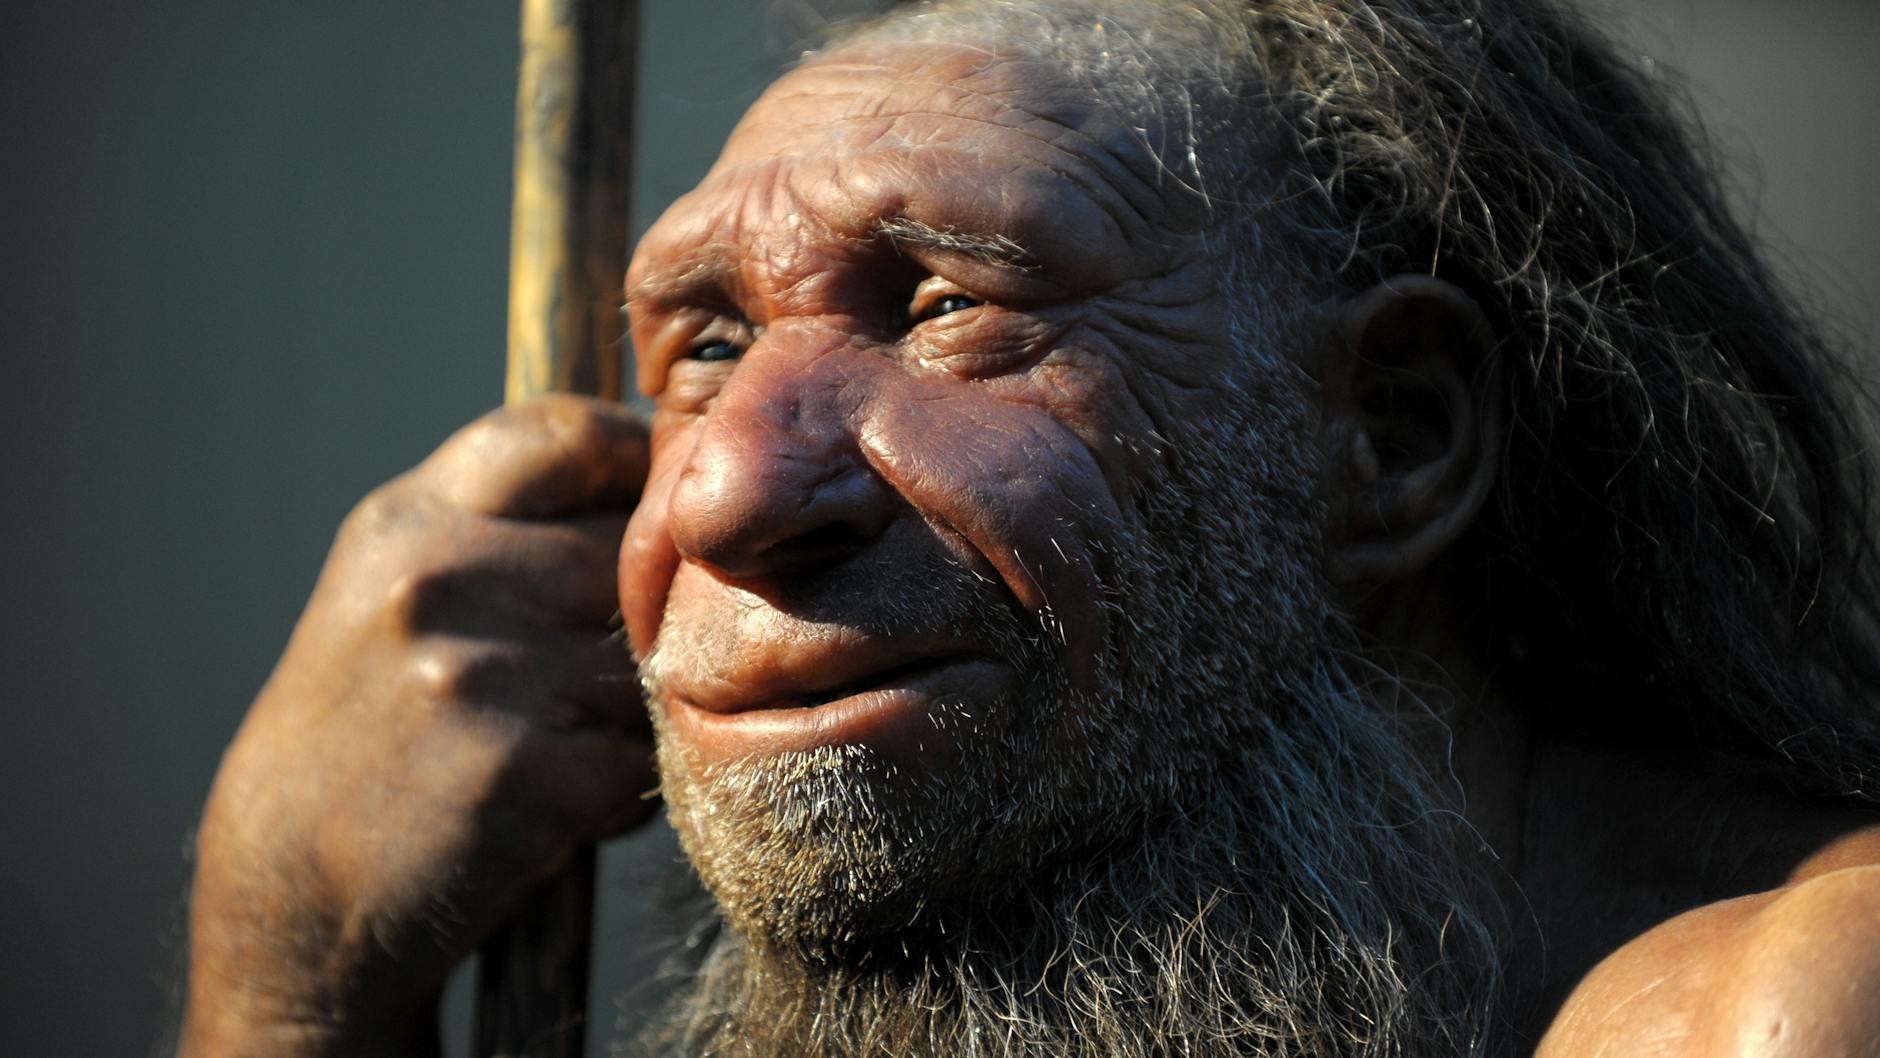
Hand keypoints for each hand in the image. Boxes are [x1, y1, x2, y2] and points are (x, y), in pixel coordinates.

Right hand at [180, 396, 654, 1056]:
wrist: (293, 905)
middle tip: (588, 684)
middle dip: (640, 622)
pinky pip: (644, 762)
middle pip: (635, 555)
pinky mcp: (523, 774)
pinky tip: (556, 813)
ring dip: (634, 717)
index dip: (640, 466)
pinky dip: (620, 796)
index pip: (569, 433)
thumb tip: (665, 476)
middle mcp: (438, 578)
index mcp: (409, 521)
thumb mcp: (396, 597)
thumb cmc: (370, 742)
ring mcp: (479, 673)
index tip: (656, 517)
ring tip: (557, 753)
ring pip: (651, 664)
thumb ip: (506, 530)